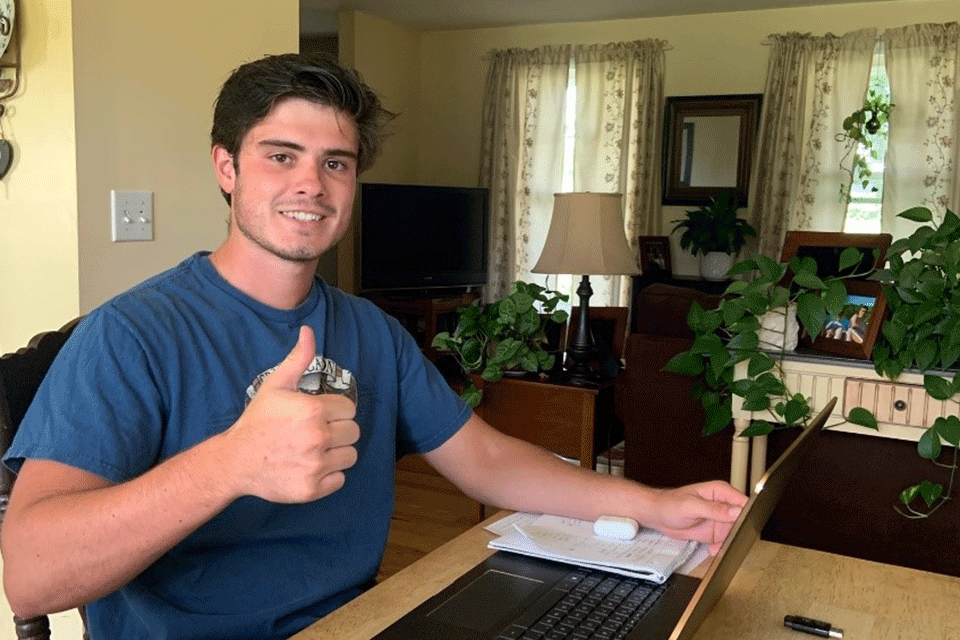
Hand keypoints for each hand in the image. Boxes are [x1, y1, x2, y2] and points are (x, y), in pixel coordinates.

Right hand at [225, 326, 359, 502]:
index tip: (319, 414)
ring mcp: (316, 465)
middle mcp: (318, 438)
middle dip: (339, 430)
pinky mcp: (313, 488)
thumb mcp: (276, 385)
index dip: (336, 410)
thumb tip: (308, 332)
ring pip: (351, 456)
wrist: (235, 461)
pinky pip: (340, 479)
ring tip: (315, 449)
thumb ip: (298, 359)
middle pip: (354, 432)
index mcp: (313, 410)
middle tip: (317, 432)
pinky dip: (329, 476)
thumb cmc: (257, 420)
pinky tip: (310, 466)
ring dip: (337, 452)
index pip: (349, 409)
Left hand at [647, 481, 747, 554]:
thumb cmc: (669, 504)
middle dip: (738, 533)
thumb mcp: (691, 506)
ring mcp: (719, 519)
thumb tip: (737, 511)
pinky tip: (712, 550)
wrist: (656, 515)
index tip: (745, 528)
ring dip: (729, 543)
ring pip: (734, 533)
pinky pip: (724, 541)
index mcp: (720, 492)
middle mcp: (723, 505)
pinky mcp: (714, 531)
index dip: (748, 515)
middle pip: (742, 520)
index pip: (743, 502)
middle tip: (730, 542)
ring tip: (717, 548)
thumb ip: (715, 509)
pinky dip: (721, 548)